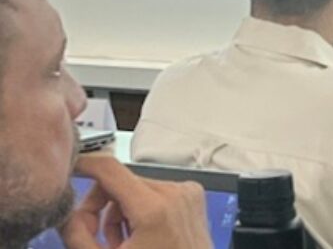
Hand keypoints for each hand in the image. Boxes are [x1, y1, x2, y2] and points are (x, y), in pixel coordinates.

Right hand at [61, 155, 210, 248]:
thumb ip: (78, 235)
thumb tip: (64, 212)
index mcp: (153, 208)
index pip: (110, 169)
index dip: (84, 166)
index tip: (70, 170)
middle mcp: (174, 193)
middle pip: (120, 181)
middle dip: (103, 208)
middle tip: (99, 237)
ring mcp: (187, 192)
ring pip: (136, 187)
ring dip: (122, 212)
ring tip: (123, 242)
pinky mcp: (193, 195)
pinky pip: (156, 191)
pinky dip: (142, 209)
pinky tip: (142, 236)